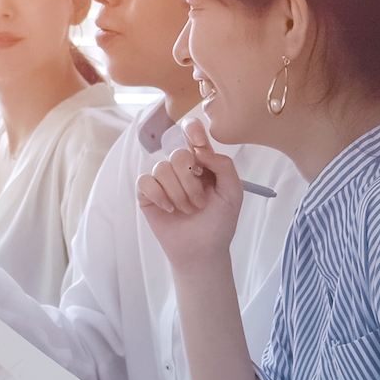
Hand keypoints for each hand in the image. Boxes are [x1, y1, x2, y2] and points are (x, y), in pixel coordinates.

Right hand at [136, 120, 242, 272]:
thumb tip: (201, 150)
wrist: (201, 250)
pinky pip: (146, 181)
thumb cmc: (219, 222)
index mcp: (202, 162)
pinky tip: (169, 209)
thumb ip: (224, 166)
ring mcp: (162, 179)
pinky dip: (160, 196)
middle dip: (190, 182)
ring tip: (186, 209)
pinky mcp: (147, 193)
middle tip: (199, 202)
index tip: (199, 144)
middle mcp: (181, 167)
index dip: (192, 130)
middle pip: (178, 153)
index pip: (193, 134)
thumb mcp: (233, 193)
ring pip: (162, 168)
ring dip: (178, 193)